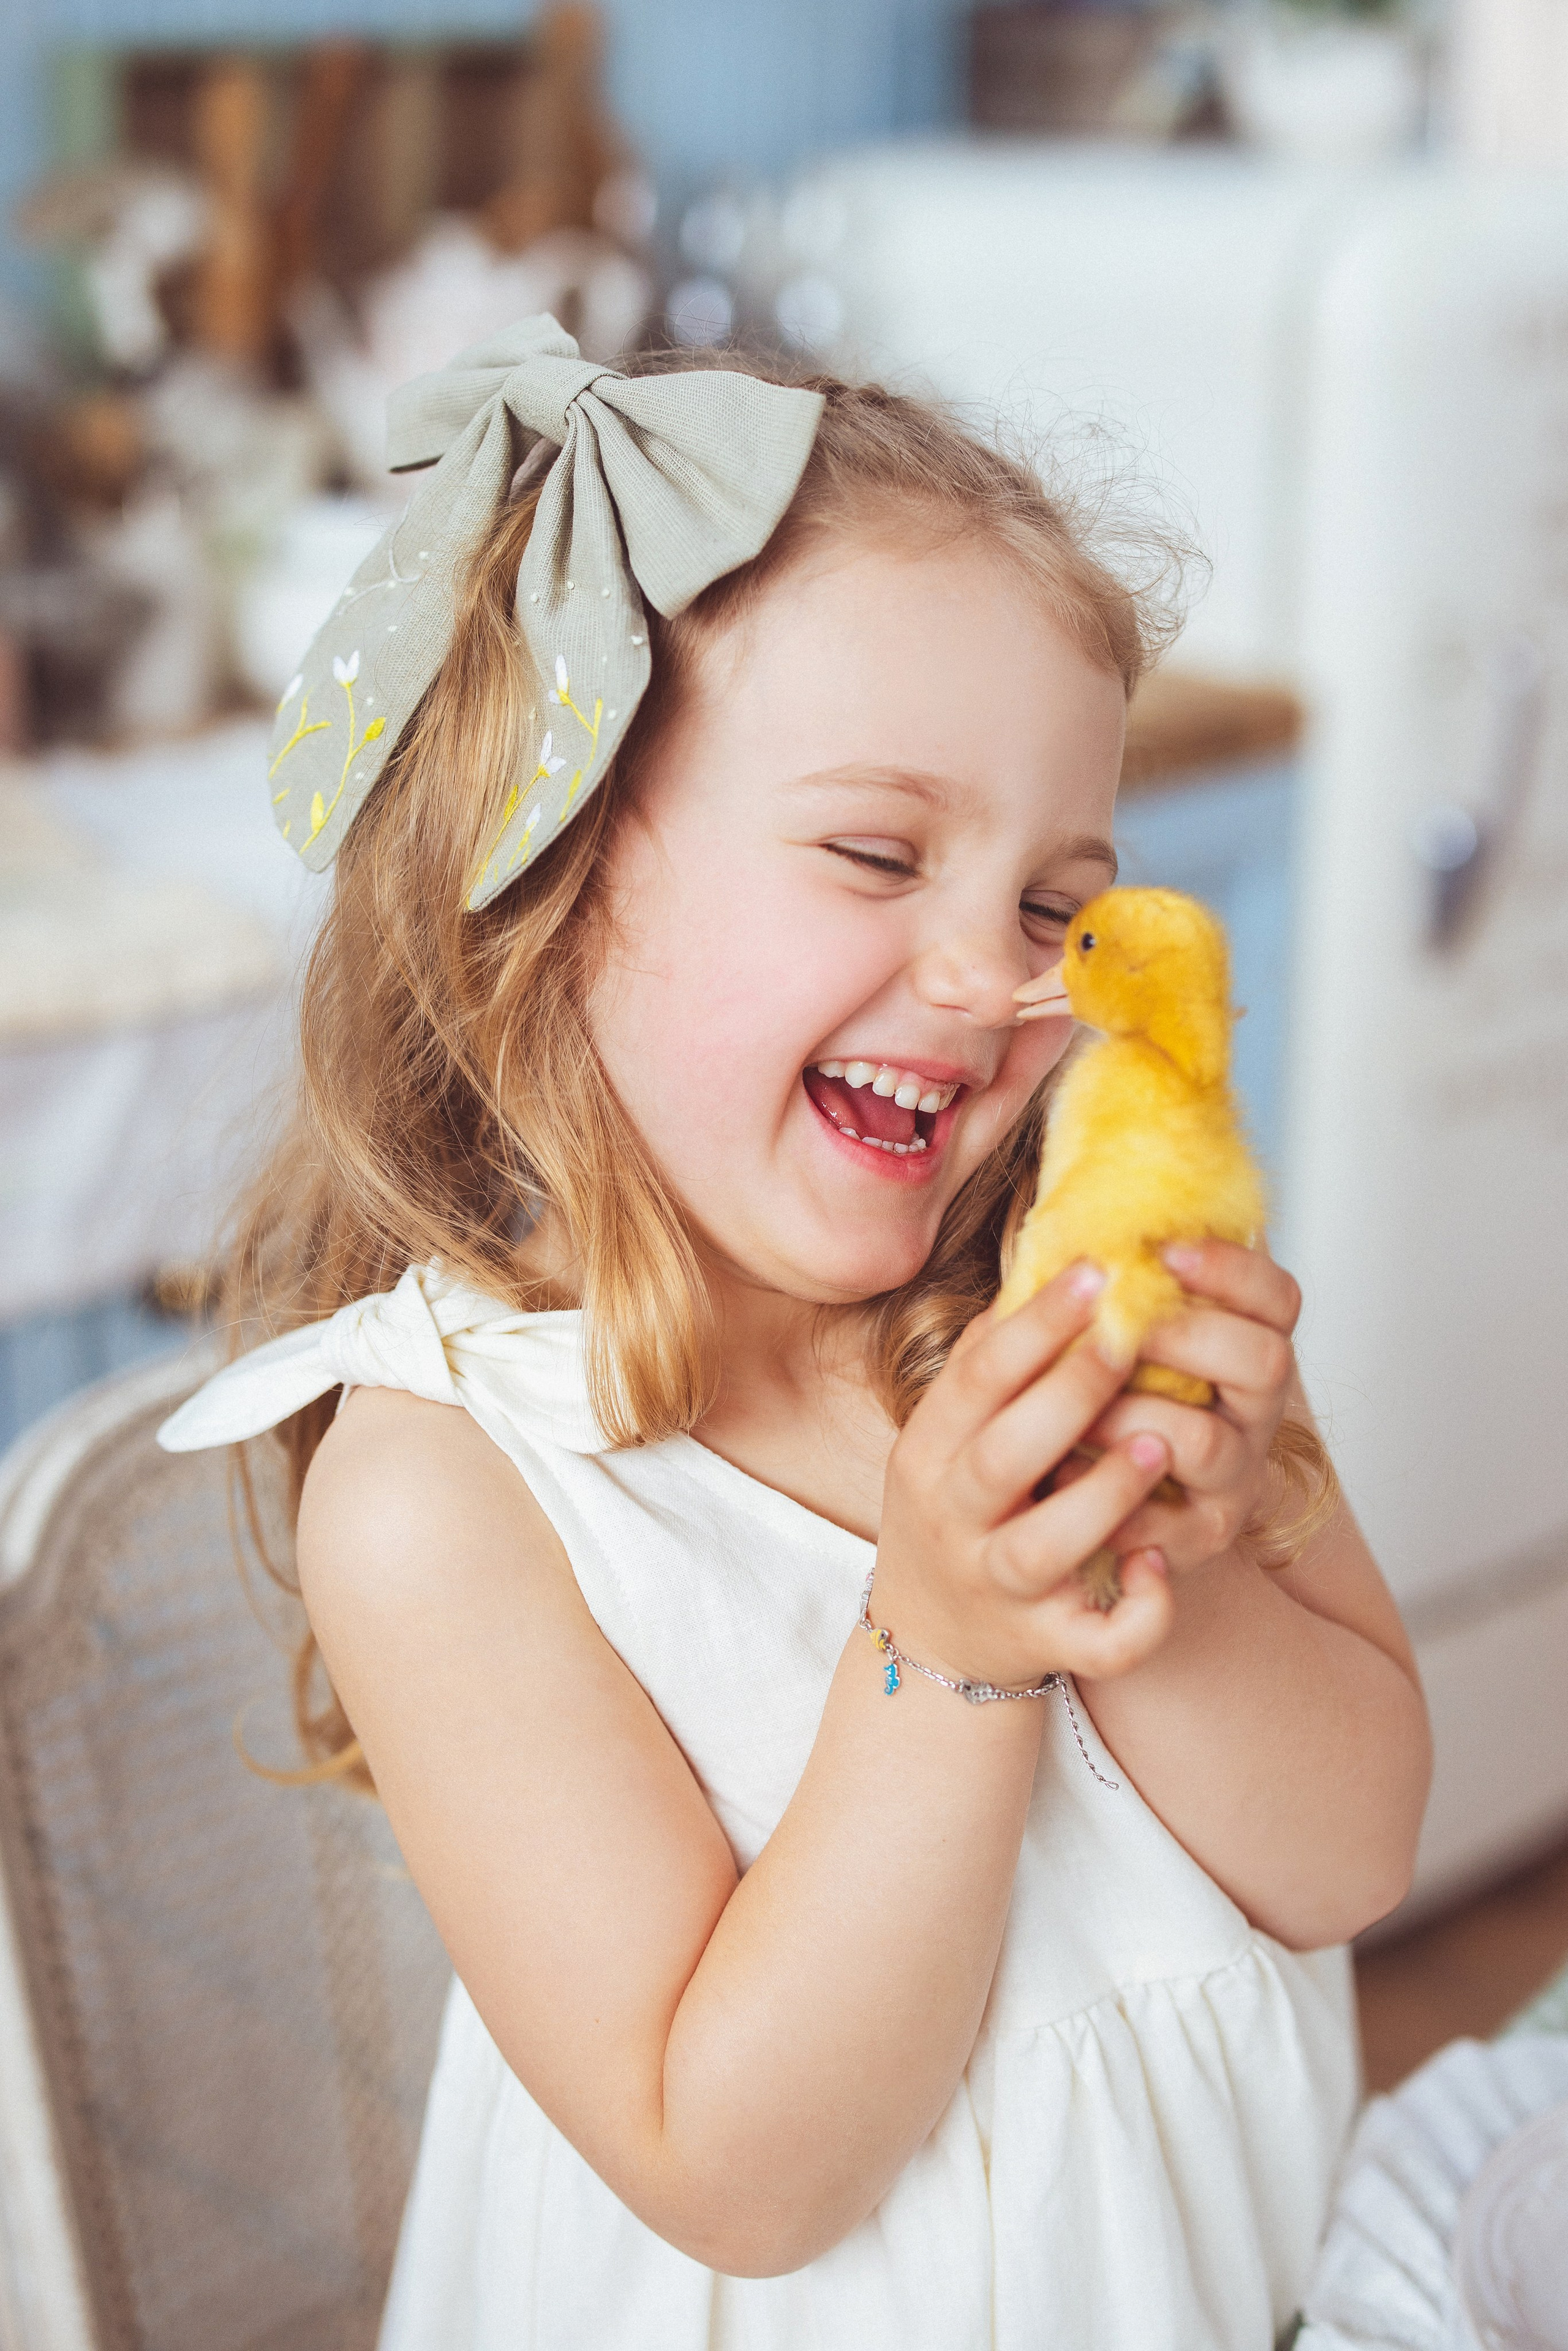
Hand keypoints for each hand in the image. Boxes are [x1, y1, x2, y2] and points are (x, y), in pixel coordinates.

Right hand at [875, 1264, 1177, 1689]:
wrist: (932, 1638)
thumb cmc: (959, 1508)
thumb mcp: (948, 1435)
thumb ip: (990, 1362)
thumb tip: (1047, 1260)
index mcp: (929, 1451)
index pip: (977, 1378)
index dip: (1035, 1324)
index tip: (1097, 1272)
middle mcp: (953, 1519)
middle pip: (1004, 1456)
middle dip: (1069, 1394)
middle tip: (1130, 1339)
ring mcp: (997, 1586)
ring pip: (1044, 1548)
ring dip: (1102, 1496)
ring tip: (1159, 1446)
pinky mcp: (1045, 1644)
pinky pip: (1097, 1642)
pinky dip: (1136, 1613)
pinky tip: (1160, 1565)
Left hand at [1082, 1239, 1299, 1574]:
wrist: (1084, 1505)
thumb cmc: (1099, 1398)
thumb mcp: (1112, 1334)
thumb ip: (1112, 1286)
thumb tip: (1074, 1218)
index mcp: (1245, 1348)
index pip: (1278, 1296)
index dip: (1231, 1268)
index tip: (1165, 1250)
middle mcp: (1256, 1412)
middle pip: (1266, 1361)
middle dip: (1184, 1337)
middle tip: (1117, 1332)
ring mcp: (1235, 1478)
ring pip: (1208, 1443)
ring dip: (1132, 1417)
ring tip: (1075, 1412)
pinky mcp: (1199, 1538)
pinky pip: (1167, 1523)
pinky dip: (1112, 1499)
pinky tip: (1064, 1478)